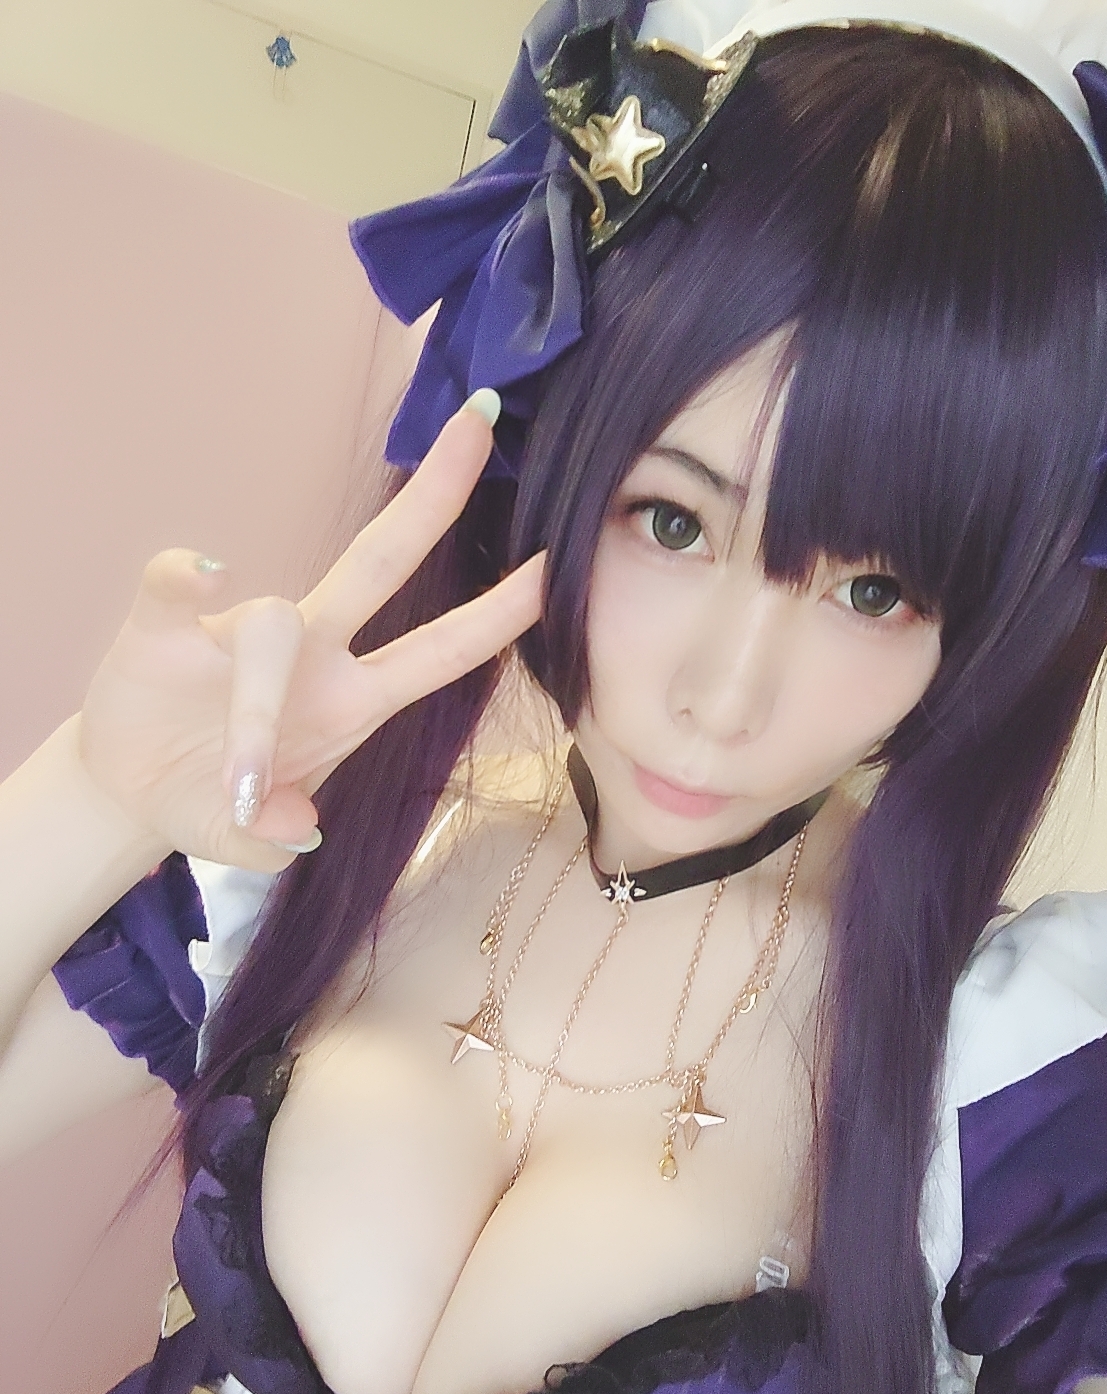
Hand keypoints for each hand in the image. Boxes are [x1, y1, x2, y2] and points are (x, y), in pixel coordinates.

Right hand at [78, 393, 542, 871]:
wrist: (131, 796)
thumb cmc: (212, 804)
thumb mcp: (248, 842)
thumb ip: (272, 843)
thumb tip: (299, 827)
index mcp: (352, 704)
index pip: (444, 650)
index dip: (501, 613)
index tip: (556, 564)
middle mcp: (312, 655)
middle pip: (383, 561)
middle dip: (436, 495)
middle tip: (483, 418)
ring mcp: (236, 634)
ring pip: (270, 625)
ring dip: (256, 714)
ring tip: (239, 789)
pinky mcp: (161, 627)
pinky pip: (174, 581)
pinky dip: (185, 572)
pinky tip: (195, 575)